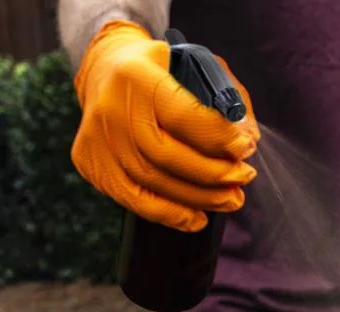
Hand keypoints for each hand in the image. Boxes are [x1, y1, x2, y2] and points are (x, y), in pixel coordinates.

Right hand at [71, 20, 259, 231]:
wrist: (104, 71)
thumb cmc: (160, 71)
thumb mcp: (192, 66)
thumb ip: (225, 99)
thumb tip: (249, 139)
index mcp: (136, 76)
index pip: (182, 116)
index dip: (217, 138)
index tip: (245, 149)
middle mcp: (110, 108)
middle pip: (166, 156)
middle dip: (212, 174)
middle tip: (244, 178)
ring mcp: (97, 139)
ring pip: (151, 183)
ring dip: (198, 199)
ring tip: (229, 200)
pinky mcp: (90, 163)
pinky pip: (133, 200)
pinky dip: (169, 214)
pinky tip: (196, 218)